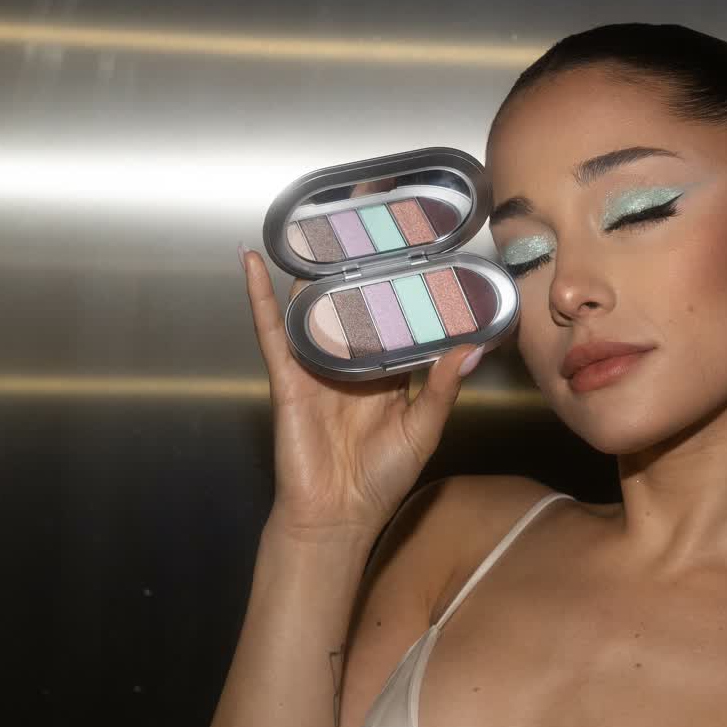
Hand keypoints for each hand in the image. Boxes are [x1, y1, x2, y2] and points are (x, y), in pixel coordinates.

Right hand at [240, 178, 485, 538]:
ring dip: (316, 264)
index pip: (396, 312)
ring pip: (315, 304)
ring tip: (323, 218)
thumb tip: (471, 347)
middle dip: (361, 258)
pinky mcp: (287, 376)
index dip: (405, 280)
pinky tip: (255, 261)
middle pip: (354, 297)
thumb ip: (441, 387)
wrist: (335, 516)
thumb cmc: (379, 480)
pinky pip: (271, 329)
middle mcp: (350, 358)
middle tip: (374, 210)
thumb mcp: (423, 429)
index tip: (420, 242)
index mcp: (385, 369)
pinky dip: (261, 295)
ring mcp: (315, 363)